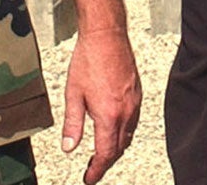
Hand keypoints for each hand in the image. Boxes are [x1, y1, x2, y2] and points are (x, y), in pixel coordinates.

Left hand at [60, 25, 140, 183]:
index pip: (106, 153)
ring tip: (102, 152)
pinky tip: (114, 129)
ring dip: (116, 148)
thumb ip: (72, 124)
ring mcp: (134, 102)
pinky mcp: (137, 93)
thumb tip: (69, 148)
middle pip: (119, 148)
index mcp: (108, 115)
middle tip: (93, 169)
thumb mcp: (73, 94)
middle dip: (106, 162)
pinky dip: (124, 133)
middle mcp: (125, 111)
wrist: (106, 35)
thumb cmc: (88, 60)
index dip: (97, 170)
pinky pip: (133, 121)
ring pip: (128, 136)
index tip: (89, 178)